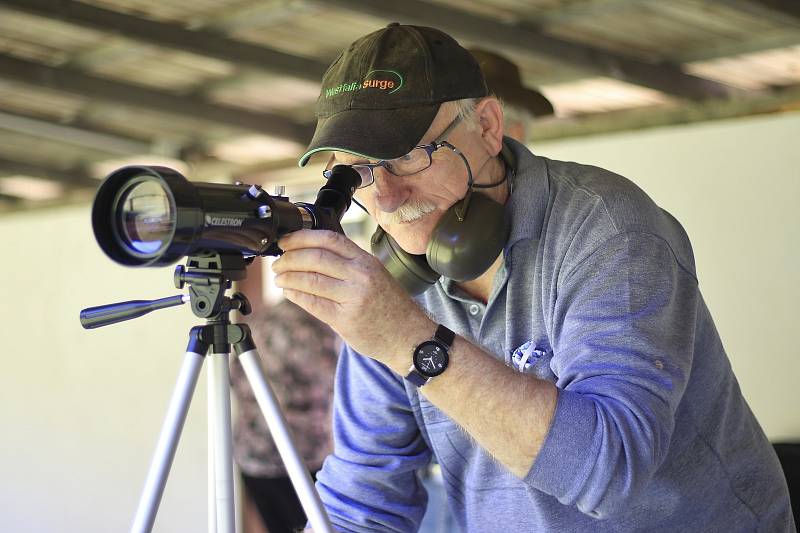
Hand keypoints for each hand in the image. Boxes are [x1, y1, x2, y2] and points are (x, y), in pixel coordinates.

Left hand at [271, 229, 431, 366]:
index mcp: (366, 261)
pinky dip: (296, 295)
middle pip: (315, 258)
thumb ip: (347, 265)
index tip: (286, 241)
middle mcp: (361, 276)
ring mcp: (353, 298)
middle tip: (277, 262)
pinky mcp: (345, 320)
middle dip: (290, 258)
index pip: (330, 239)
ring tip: (279, 278)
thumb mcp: (375, 275)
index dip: (302, 237)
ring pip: (310, 280)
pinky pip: (313, 303)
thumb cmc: (390, 307)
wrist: (409, 337)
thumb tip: (309, 255)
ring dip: (288, 277)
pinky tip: (289, 292)